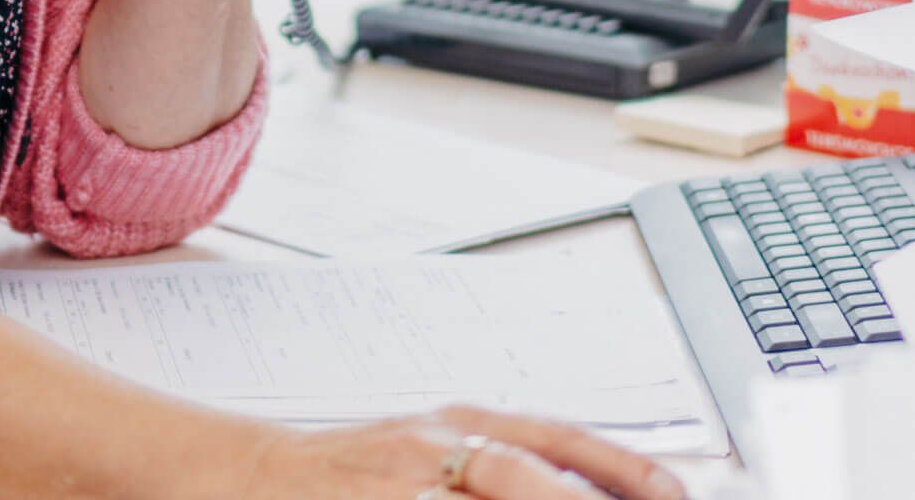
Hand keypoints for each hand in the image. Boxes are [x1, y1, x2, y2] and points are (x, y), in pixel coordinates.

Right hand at [241, 406, 687, 499]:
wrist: (241, 472)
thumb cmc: (340, 472)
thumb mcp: (423, 446)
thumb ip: (494, 460)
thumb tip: (576, 479)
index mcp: (455, 422)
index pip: (556, 439)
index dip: (622, 467)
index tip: (674, 492)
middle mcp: (432, 445)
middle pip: (522, 477)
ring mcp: (397, 482)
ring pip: (489, 495)